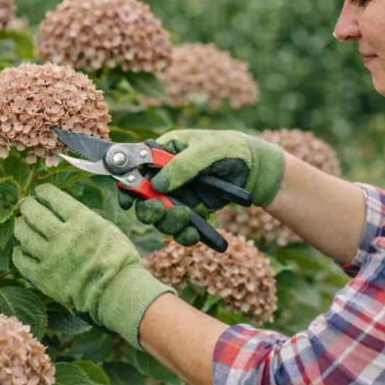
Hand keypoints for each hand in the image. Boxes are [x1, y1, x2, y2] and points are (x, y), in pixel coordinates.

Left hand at [12, 184, 173, 348]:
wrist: (117, 292)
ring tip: (21, 222)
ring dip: (20, 225)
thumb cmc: (119, 260)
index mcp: (82, 220)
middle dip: (28, 205)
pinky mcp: (43, 276)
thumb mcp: (108, 229)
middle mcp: (63, 235)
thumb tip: (66, 213)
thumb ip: (85, 219)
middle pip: (35, 213)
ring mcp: (51, 256)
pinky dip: (18, 252)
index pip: (54, 198)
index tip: (40, 192)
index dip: (44, 192)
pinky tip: (21, 249)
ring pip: (24, 234)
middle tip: (26, 204)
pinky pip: (21, 260)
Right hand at [118, 129, 283, 244]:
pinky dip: (184, 234)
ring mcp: (178, 194)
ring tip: (186, 220)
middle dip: (150, 209)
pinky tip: (193, 234)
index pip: (136, 167)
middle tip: (161, 213)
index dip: (129, 184)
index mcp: (165, 152)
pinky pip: (180, 228)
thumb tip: (156, 185)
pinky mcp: (191, 210)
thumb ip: (182, 166)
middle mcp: (167, 175)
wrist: (256, 170)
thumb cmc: (231, 149)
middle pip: (144, 198)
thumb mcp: (207, 150)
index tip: (129, 201)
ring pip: (160, 217)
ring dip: (168, 223)